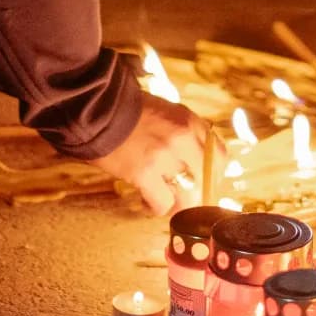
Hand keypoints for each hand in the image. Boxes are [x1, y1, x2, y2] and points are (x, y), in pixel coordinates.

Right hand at [94, 97, 209, 215]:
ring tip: (166, 200)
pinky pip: (162, 203)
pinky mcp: (144, 173)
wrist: (97, 108)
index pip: (218, 155)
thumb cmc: (129, 109)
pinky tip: (146, 201)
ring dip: (179, 203)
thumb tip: (194, 156)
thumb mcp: (165, 111)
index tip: (203, 180)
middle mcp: (183, 139)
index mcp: (189, 121)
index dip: (212, 173)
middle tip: (185, 195)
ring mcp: (165, 157)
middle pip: (207, 179)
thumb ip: (183, 130)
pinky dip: (156, 207)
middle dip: (199, 192)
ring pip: (188, 196)